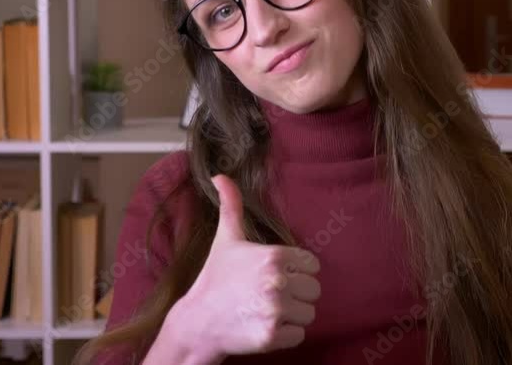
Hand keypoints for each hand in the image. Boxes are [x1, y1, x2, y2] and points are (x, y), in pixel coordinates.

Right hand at [168, 174, 321, 358]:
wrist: (198, 322)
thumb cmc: (215, 278)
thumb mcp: (226, 239)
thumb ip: (231, 206)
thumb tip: (220, 175)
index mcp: (274, 255)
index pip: (312, 265)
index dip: (296, 271)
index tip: (274, 276)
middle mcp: (277, 281)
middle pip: (314, 290)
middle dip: (296, 294)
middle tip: (268, 296)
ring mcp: (275, 310)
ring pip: (309, 314)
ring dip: (292, 316)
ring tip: (266, 310)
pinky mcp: (272, 336)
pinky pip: (300, 335)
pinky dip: (285, 335)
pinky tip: (264, 326)